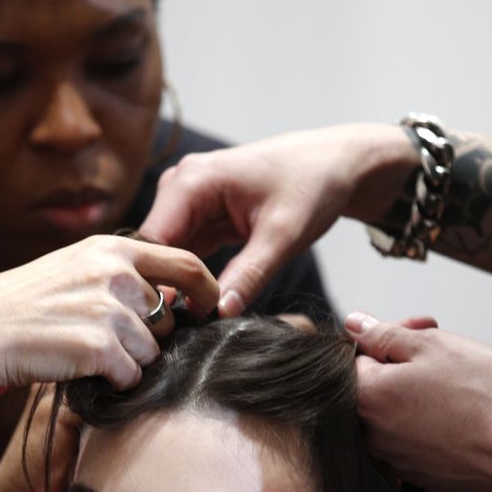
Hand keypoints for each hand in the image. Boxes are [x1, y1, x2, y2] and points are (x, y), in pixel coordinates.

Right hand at [0, 235, 218, 415]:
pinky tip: (79, 370)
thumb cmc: (21, 307)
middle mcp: (116, 274)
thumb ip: (117, 274)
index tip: (208, 309)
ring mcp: (109, 310)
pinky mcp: (101, 348)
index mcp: (111, 248)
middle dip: (148, 339)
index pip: (185, 262)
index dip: (206, 289)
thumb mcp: (71, 269)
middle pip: (167, 319)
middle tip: (105, 343)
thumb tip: (166, 296)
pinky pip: (131, 376)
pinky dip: (113, 382)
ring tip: (82, 354)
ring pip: (151, 352)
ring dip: (127, 362)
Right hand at [140, 124, 415, 315]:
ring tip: (192, 318)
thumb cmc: (314, 186)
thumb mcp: (283, 235)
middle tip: (181, 327)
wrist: (338, 164)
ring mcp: (189, 200)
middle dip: (167, 285)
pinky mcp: (202, 215)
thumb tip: (219, 314)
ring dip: (179, 284)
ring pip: (169, 254)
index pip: (152, 240)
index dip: (157, 281)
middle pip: (155, 248)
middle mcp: (180, 185)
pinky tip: (202, 304)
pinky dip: (193, 277)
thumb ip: (249, 275)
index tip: (171, 320)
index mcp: (191, 180)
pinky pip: (186, 252)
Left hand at [346, 311, 491, 491]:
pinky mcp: (421, 477)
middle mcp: (372, 435)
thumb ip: (384, 334)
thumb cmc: (482, 393)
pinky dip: (433, 427)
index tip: (424, 331)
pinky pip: (418, 444)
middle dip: (404, 366)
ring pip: (398, 418)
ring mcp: (396, 460)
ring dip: (419, 397)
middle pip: (378, 389)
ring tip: (457, 386)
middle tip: (443, 354)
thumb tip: (354, 323)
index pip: (360, 356)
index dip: (393, 338)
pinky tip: (461, 417)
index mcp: (367, 397)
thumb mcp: (432, 346)